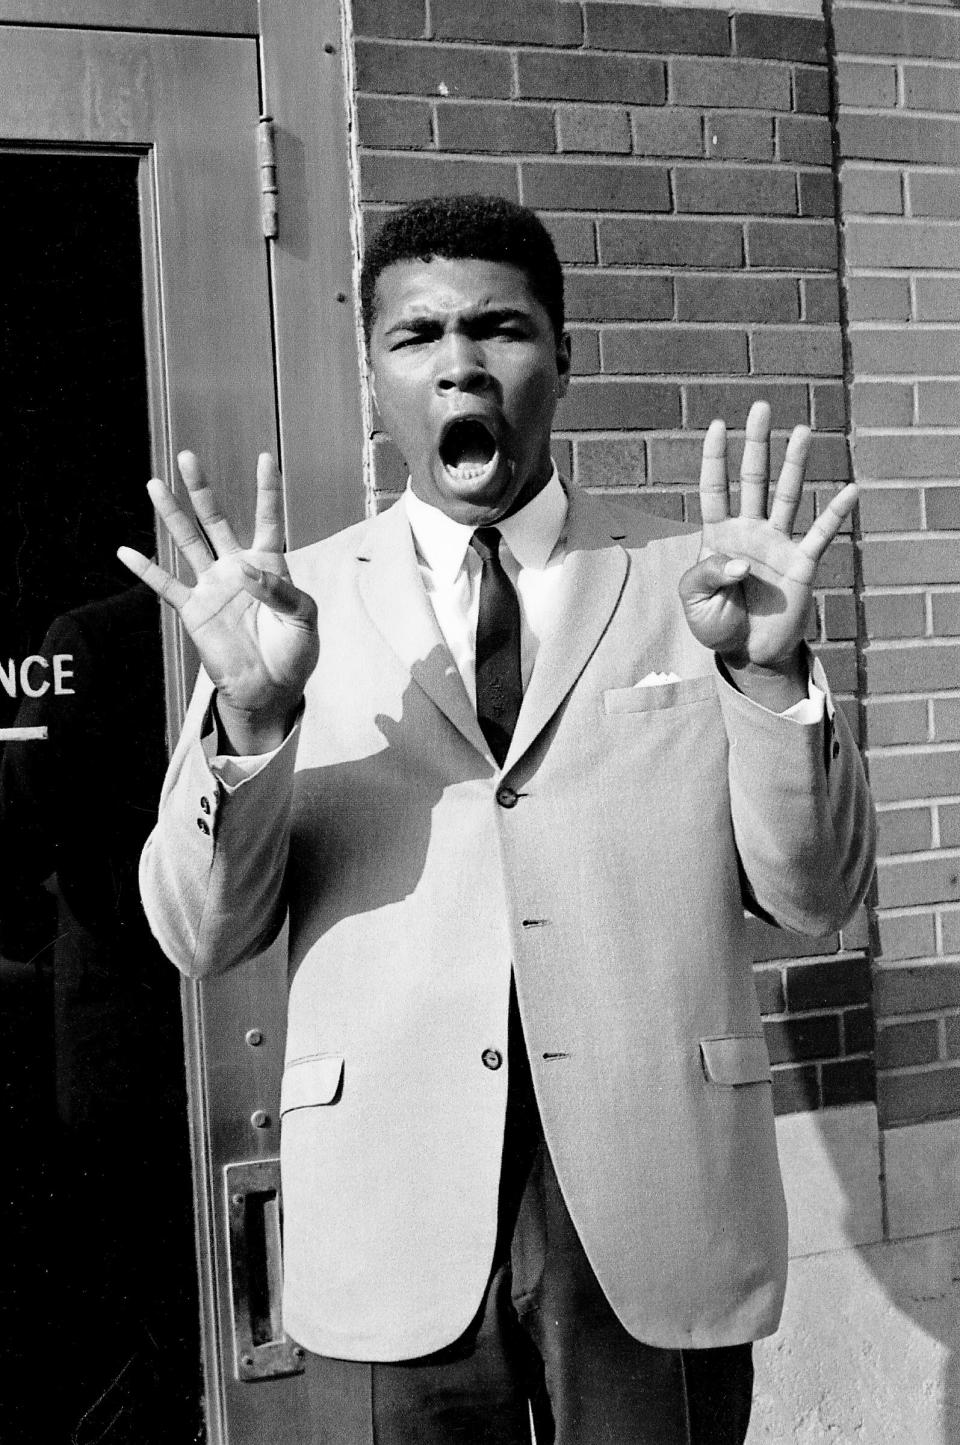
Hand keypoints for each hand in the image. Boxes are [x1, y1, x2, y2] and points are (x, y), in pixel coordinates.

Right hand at [118, 451, 318, 751]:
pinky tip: (125, 551)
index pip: (268, 519)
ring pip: (188, 542)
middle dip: (202, 490)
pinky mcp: (194, 610)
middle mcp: (237, 568)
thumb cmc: (294, 654)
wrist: (270, 690)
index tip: (267, 457)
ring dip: (172, 515)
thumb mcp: (304, 621)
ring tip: (155, 485)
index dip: (267, 490)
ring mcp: (212, 587)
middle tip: (187, 457)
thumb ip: (283, 593)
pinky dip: (146, 570)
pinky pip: (166, 586)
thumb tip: (246, 571)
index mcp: (270, 566)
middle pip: (216, 520)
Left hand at [679, 401, 857, 709]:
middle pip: (753, 479)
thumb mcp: (695, 602)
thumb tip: (742, 561)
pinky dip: (835, 515)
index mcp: (718, 536)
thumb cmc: (716, 623)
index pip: (714, 489)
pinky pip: (821, 535)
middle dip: (757, 444)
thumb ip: (707, 576)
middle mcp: (749, 531)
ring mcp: (777, 544)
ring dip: (795, 464)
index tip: (718, 425)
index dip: (715, 458)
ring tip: (803, 430)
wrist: (746, 654)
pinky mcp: (801, 564)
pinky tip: (851, 491)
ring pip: (787, 495)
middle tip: (760, 407)